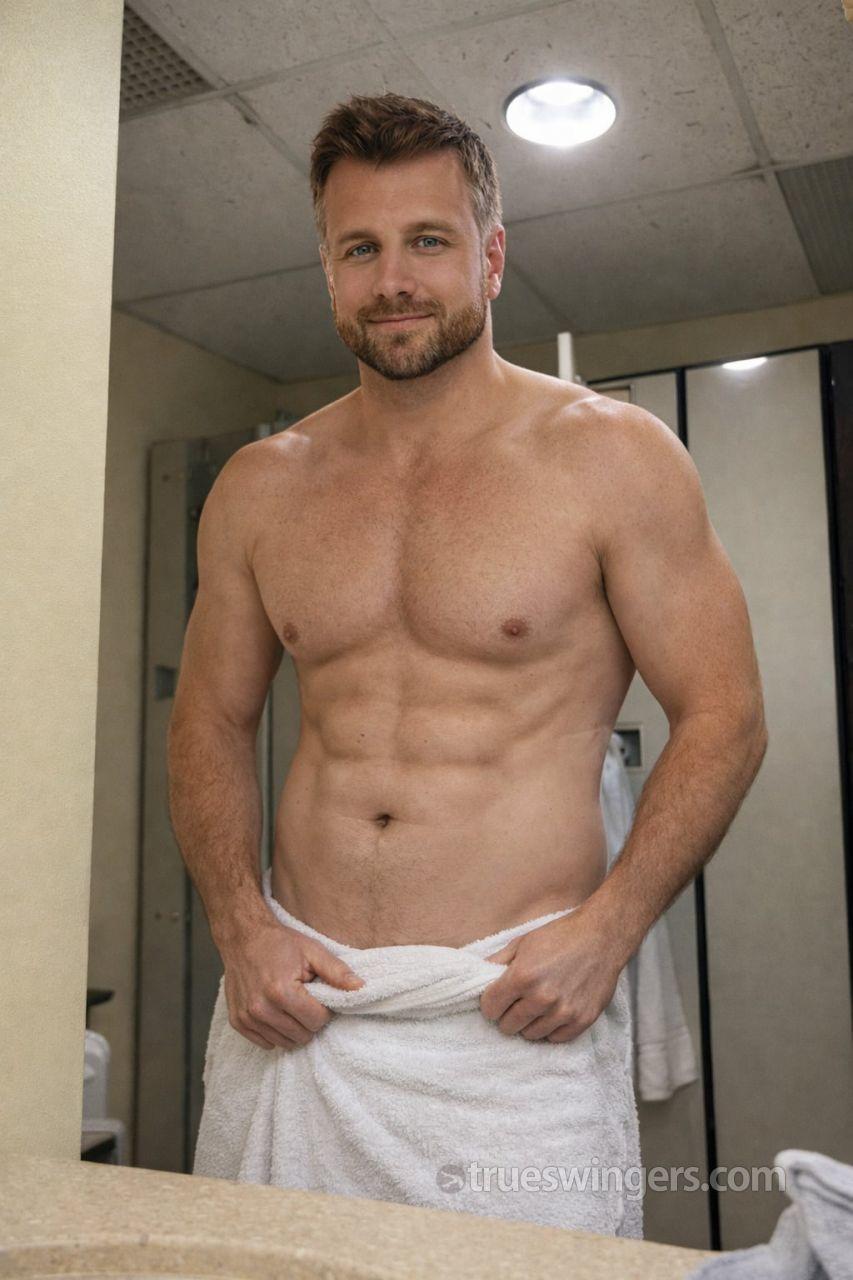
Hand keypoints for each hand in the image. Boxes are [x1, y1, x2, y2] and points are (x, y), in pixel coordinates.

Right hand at [219, 919, 363, 1050]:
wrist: (243, 937)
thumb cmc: (280, 943)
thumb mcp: (313, 951)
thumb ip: (338, 972)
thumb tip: (361, 988)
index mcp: (281, 992)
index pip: (317, 1021)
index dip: (323, 1009)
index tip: (317, 994)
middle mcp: (261, 1009)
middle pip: (301, 1036)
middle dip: (309, 1020)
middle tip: (304, 999)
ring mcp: (247, 1017)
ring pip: (284, 1043)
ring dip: (292, 1028)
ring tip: (289, 1004)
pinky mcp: (238, 1022)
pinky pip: (265, 1043)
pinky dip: (275, 1032)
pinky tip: (276, 1011)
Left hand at [478, 907, 622, 1043]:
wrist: (601, 937)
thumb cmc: (560, 936)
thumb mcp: (522, 942)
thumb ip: (497, 962)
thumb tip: (477, 976)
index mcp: (522, 977)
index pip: (490, 1008)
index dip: (490, 1003)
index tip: (497, 998)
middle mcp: (542, 998)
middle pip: (508, 1026)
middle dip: (507, 1014)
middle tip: (517, 1002)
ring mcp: (563, 1012)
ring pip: (531, 1035)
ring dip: (529, 1023)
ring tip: (536, 1006)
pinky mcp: (582, 1020)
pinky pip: (555, 1039)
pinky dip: (550, 1029)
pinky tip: (552, 1013)